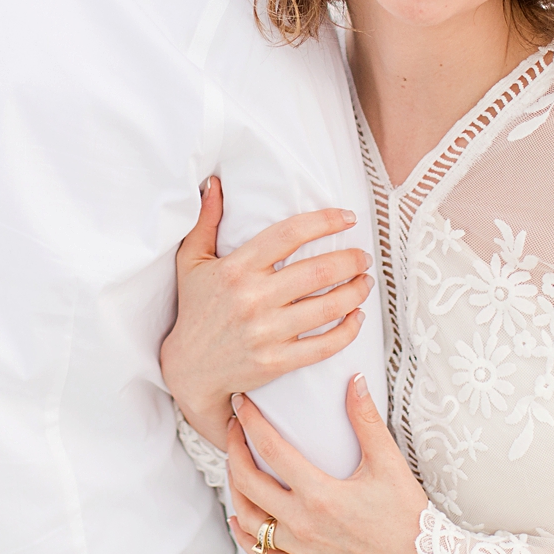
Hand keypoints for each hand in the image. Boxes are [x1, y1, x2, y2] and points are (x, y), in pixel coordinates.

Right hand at [161, 178, 371, 448]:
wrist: (189, 370)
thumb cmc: (194, 310)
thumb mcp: (191, 262)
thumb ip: (205, 221)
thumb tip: (214, 184)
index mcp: (237, 269)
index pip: (290, 234)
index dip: (325, 221)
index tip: (348, 218)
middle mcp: (253, 298)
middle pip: (319, 270)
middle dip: (351, 260)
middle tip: (363, 256)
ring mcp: (267, 332)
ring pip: (328, 307)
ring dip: (356, 291)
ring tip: (365, 281)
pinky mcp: (277, 361)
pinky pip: (324, 345)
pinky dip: (349, 330)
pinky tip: (357, 316)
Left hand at [226, 374, 427, 553]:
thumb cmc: (407, 512)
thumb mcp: (388, 462)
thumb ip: (366, 420)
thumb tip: (354, 380)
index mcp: (321, 495)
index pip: (272, 451)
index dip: (251, 423)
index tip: (241, 404)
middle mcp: (304, 525)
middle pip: (249, 484)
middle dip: (234, 451)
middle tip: (234, 429)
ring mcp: (302, 551)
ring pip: (249, 520)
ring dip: (235, 489)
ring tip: (235, 465)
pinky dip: (245, 536)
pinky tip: (240, 518)